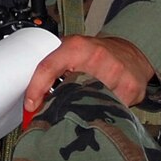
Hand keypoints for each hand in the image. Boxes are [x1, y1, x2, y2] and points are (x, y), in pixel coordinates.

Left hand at [24, 34, 156, 112]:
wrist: (130, 52)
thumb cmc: (96, 53)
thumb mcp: (71, 51)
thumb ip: (52, 67)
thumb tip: (30, 97)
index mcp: (75, 47)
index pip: (48, 67)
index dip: (36, 88)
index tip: (31, 105)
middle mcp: (96, 57)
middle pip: (70, 91)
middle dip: (61, 104)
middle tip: (60, 110)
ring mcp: (115, 72)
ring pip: (90, 104)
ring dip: (84, 110)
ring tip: (85, 104)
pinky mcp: (130, 87)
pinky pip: (111, 109)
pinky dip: (105, 112)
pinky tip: (105, 104)